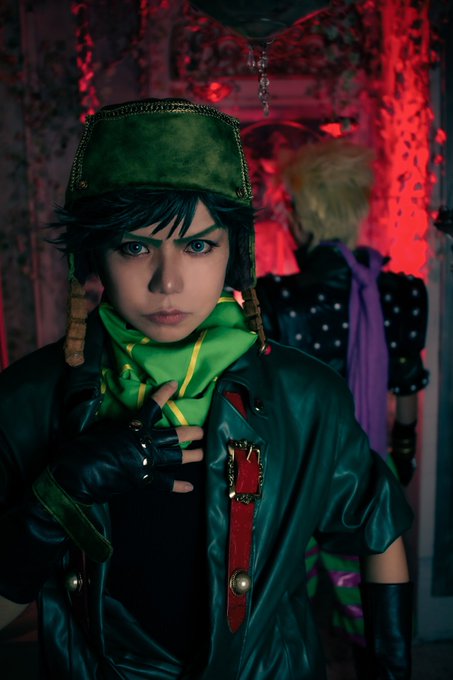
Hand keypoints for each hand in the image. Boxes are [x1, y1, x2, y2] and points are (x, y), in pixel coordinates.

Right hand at [48, 380, 203, 502]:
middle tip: (202, 431)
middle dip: (191, 432)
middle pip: (175, 435)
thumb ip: (116, 422)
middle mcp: (145, 443)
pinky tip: (190, 487)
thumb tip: (120, 417)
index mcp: (134, 426)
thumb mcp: (100, 426)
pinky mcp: (144, 481)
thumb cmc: (84, 447)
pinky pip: (165, 484)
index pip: (152, 406)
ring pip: (176, 458)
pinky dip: (177, 486)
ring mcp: (147, 463)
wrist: (77, 475)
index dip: (164, 394)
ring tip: (204, 454)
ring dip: (192, 456)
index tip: (174, 384)